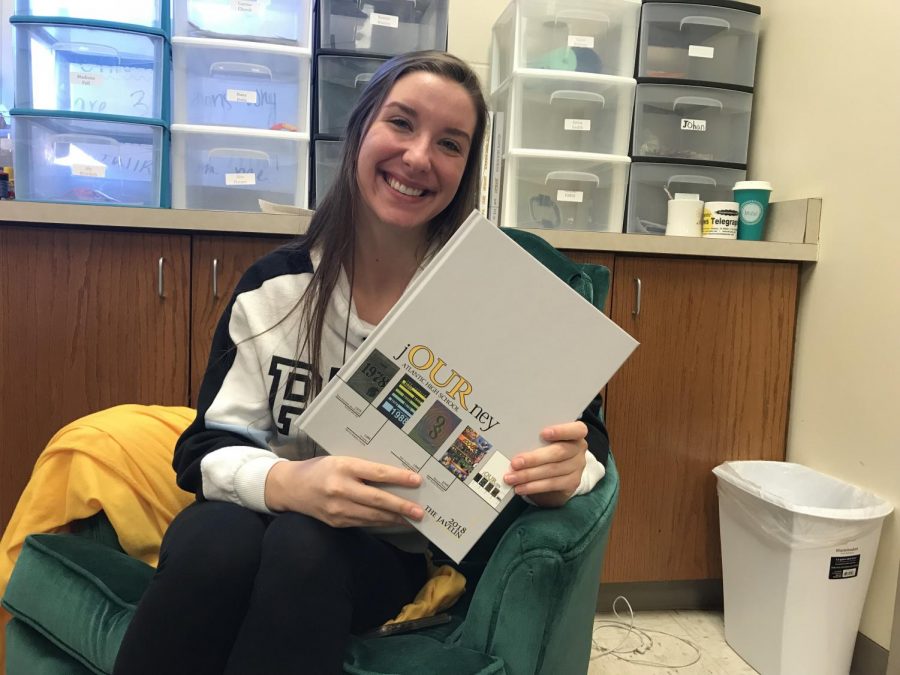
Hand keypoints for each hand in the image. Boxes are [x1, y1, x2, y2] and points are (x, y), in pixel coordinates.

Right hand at [264, 456, 423, 527]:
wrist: (290, 488)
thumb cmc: (320, 469)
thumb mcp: (340, 460)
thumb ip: (363, 467)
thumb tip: (394, 475)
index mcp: (343, 467)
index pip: (376, 473)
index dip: (399, 477)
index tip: (417, 480)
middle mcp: (340, 488)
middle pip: (377, 499)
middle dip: (402, 506)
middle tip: (420, 511)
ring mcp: (338, 508)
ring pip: (373, 515)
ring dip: (395, 517)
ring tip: (412, 517)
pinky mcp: (336, 522)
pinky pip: (364, 522)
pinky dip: (381, 522)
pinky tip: (393, 520)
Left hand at [503, 421, 587, 507]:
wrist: (560, 471)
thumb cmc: (548, 448)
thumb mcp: (546, 440)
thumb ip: (538, 439)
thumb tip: (514, 443)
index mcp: (575, 433)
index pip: (576, 430)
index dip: (561, 431)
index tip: (543, 433)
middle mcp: (579, 449)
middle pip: (559, 452)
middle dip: (534, 458)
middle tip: (515, 463)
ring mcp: (577, 467)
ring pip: (552, 470)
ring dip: (529, 475)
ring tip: (512, 478)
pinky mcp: (572, 483)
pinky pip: (551, 484)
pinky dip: (533, 486)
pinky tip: (520, 487)